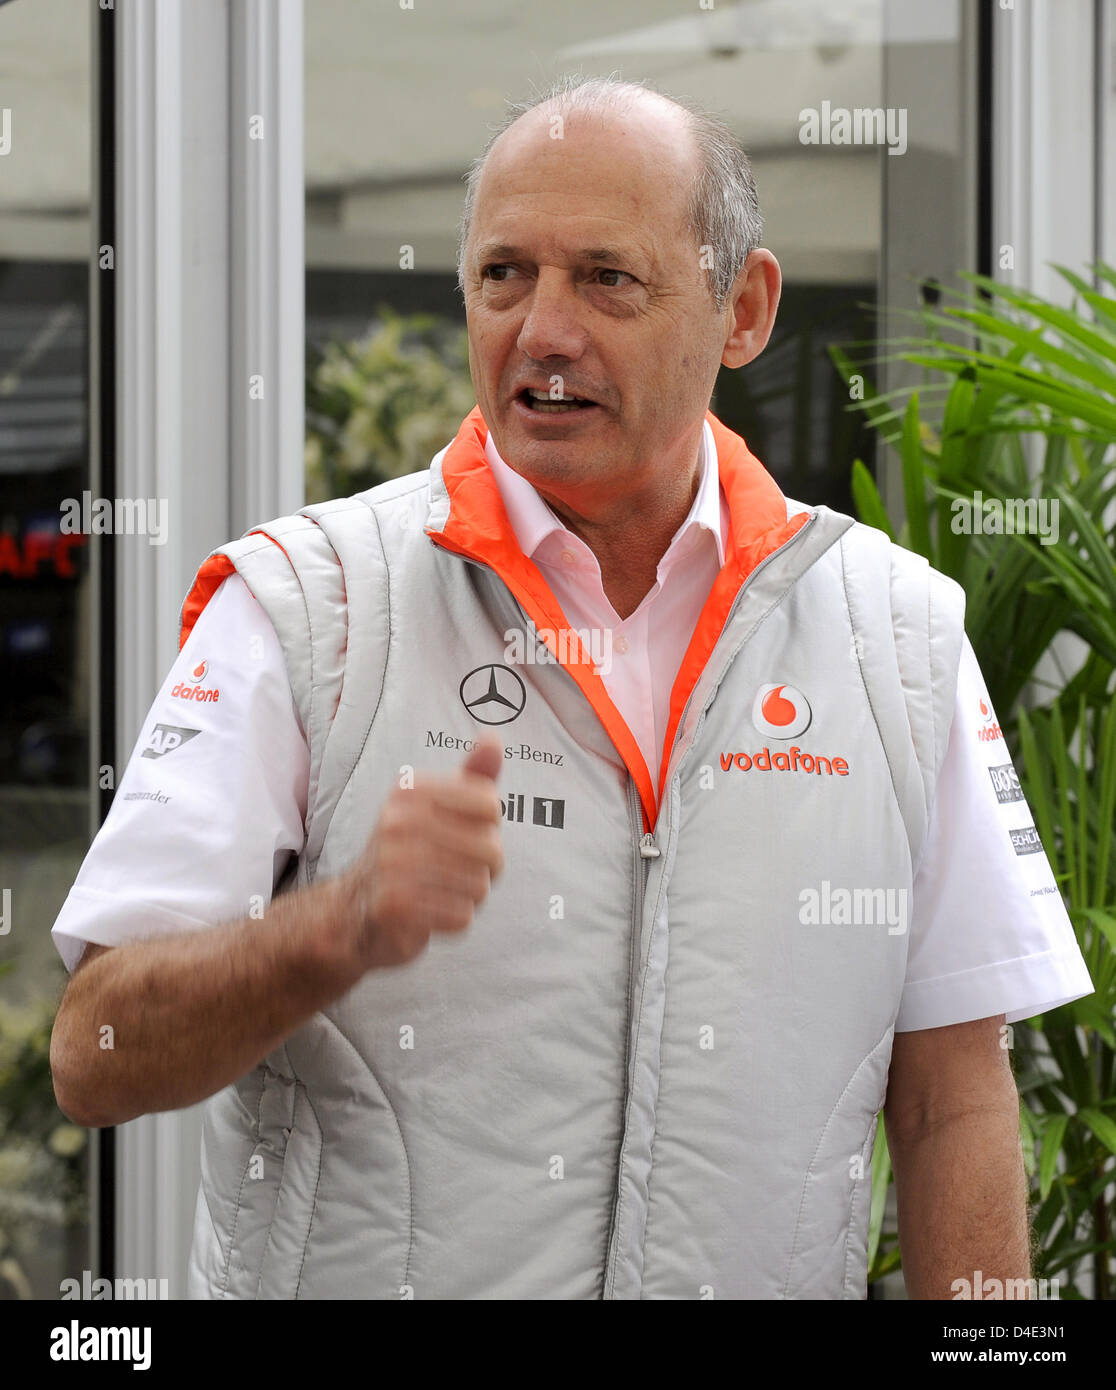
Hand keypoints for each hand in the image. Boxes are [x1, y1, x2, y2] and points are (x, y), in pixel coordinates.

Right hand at [335, 739, 505, 971]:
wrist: (353, 909)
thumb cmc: (409, 852)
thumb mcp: (437, 807)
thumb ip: (471, 777)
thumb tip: (493, 738)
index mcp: (409, 791)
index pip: (489, 804)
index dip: (490, 827)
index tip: (466, 833)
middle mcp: (396, 822)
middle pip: (490, 848)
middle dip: (487, 867)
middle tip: (460, 870)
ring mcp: (391, 865)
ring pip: (478, 884)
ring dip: (471, 894)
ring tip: (444, 890)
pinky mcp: (394, 906)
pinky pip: (461, 915)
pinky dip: (456, 918)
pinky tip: (433, 912)